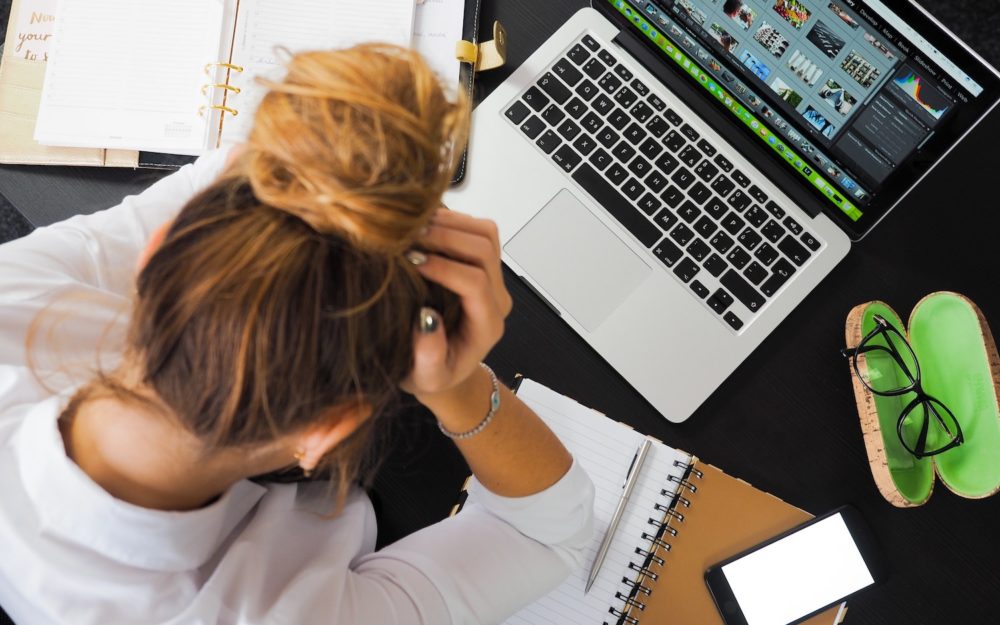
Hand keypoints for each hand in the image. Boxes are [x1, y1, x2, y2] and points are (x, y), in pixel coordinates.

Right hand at [401, 209, 511, 399]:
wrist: (444, 367)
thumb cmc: (432, 374)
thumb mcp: (426, 377)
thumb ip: (429, 356)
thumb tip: (426, 319)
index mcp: (487, 325)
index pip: (475, 283)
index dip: (444, 268)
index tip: (411, 262)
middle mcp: (496, 297)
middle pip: (484, 250)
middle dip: (445, 237)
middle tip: (407, 238)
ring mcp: (492, 277)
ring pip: (485, 233)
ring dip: (449, 223)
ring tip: (412, 228)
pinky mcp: (482, 263)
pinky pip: (476, 229)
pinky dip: (450, 220)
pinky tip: (420, 226)